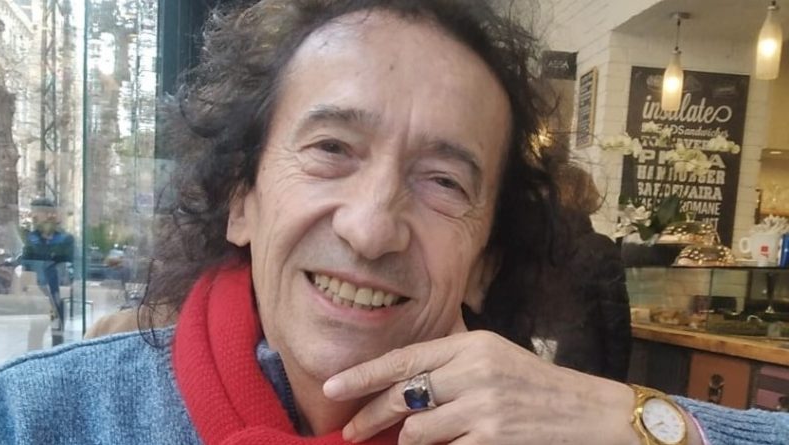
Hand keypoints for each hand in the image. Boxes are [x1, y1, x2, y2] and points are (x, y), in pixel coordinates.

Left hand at [324, 330, 639, 444]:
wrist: (587, 413)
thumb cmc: (535, 384)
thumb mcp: (493, 355)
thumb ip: (449, 360)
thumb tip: (400, 377)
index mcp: (471, 345)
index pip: (403, 359)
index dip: (363, 375)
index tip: (331, 386)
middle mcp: (474, 372)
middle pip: (402, 396)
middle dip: (369, 416)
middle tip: (350, 429)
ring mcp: (483, 408)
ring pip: (417, 431)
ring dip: (408, 440)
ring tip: (411, 440)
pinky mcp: (491, 439)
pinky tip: (444, 444)